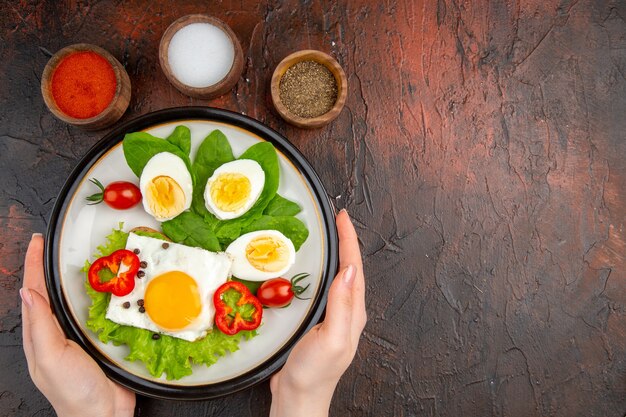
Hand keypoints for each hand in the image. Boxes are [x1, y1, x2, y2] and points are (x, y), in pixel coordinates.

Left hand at [20, 234, 134, 416]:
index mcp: (39, 334)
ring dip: (71, 278)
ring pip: (70, 299)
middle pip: (48, 291)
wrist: (102, 414)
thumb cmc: (74, 392)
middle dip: (48, 266)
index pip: (32, 290)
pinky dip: (95, 294)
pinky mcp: (96, 338)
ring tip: (75, 258)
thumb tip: (28, 292)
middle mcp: (54, 332)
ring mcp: (75, 335)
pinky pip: (94, 310)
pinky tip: (103, 287)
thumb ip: (41, 326)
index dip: (34, 264)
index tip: (37, 242)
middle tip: (53, 244)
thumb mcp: (52, 357)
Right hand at [269, 210, 366, 416]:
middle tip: (337, 219)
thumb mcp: (332, 338)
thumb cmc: (315, 373)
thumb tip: (350, 270)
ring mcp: (333, 315)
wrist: (298, 396)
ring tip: (330, 235)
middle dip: (346, 241)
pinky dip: (322, 270)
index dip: (349, 240)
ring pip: (338, 276)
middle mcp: (347, 311)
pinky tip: (313, 267)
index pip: (354, 267)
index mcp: (353, 312)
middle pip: (350, 267)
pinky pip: (324, 287)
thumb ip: (342, 305)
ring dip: (335, 253)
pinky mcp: (319, 320)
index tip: (343, 218)